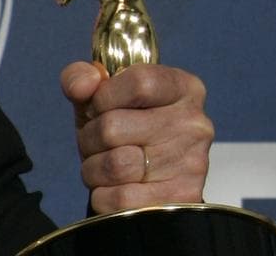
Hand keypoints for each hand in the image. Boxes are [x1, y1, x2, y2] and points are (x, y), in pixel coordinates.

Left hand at [61, 61, 212, 212]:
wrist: (147, 185)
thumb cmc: (121, 130)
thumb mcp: (97, 98)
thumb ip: (80, 77)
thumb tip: (84, 85)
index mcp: (183, 88)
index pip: (139, 82)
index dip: (104, 97)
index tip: (99, 107)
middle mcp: (195, 125)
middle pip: (114, 127)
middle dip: (90, 137)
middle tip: (99, 143)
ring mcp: (192, 164)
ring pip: (115, 166)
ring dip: (94, 168)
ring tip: (106, 164)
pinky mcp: (181, 199)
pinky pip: (120, 199)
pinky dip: (103, 196)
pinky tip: (115, 188)